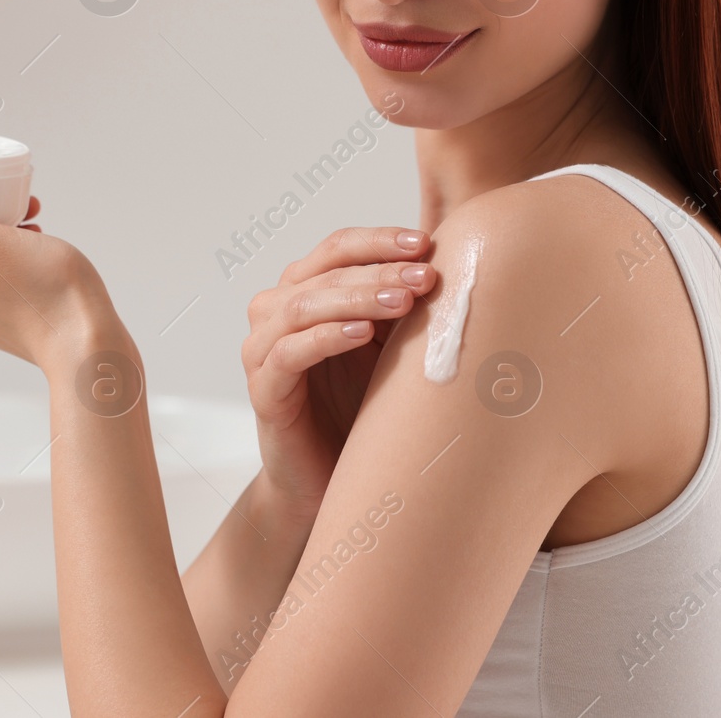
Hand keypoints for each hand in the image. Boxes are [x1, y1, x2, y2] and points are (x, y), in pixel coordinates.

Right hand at [242, 227, 434, 523]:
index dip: (380, 241)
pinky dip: (327, 336)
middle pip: (325, 272)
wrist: (325, 480)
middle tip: (425, 276)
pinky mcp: (263, 390)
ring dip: (357, 297)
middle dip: (380, 270)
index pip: (338, 247)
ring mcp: (263, 350)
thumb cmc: (358, 406)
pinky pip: (291, 353)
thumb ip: (400, 305)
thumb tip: (457, 262)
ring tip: (402, 300)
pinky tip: (361, 333)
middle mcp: (275, 311)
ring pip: (305, 305)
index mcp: (304, 289)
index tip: (425, 244)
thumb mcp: (387, 346)